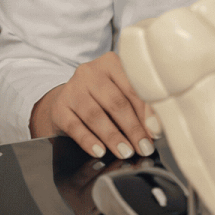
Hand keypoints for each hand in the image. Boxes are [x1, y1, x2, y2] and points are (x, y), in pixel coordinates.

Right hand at [29, 52, 160, 159]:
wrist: (65, 99)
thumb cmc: (101, 96)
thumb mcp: (120, 92)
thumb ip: (138, 105)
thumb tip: (155, 128)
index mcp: (112, 62)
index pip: (133, 87)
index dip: (147, 112)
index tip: (155, 131)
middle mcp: (90, 72)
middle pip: (116, 102)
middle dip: (132, 128)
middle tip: (143, 147)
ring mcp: (72, 89)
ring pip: (96, 116)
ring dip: (113, 137)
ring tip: (126, 151)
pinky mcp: (59, 108)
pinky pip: (75, 127)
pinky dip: (89, 141)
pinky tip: (100, 151)